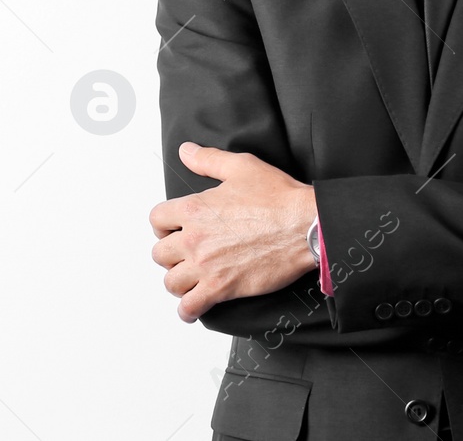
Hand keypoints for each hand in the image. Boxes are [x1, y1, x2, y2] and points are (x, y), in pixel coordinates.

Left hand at [149, 142, 317, 322]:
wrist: (305, 226)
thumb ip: (208, 159)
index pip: (157, 219)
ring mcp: (206, 266)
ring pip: (171, 282)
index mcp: (195, 208)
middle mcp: (194, 238)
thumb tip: (186, 151)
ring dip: (178, 281)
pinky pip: (190, 307)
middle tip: (184, 254)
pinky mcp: (221, 288)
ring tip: (189, 278)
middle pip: (159, 254)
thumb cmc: (279, 198)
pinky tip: (194, 307)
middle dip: (170, 254)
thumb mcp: (241, 166)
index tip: (173, 229)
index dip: (163, 224)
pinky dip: (188, 310)